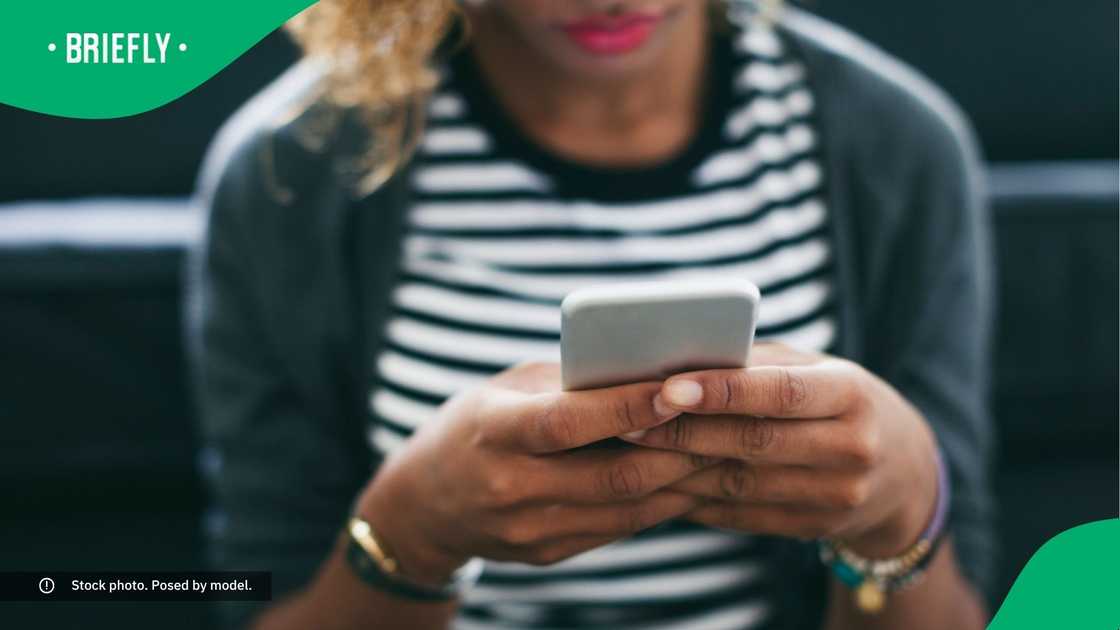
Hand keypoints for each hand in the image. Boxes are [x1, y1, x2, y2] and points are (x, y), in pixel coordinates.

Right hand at [356, 362, 714, 584]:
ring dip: (681, 480)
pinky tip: (687, 479)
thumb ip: (567, 384)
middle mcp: (511, 487)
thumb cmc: (473, 427)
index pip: (569, 422)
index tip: (679, 386)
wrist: (423, 505)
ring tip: (724, 450)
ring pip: (625, 508)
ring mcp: (529, 529)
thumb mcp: (506, 390)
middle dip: (679, 448)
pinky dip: (657, 503)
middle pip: (613, 473)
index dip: (627, 407)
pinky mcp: (547, 552)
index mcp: (495, 433)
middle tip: (729, 422)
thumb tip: (645, 369)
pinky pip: (617, 529)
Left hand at [621, 343, 939, 557]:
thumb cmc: (839, 400)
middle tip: (627, 420)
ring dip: (680, 468)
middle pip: (753, 443)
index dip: (722, 391)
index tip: (667, 386)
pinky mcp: (815, 527)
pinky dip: (697, 500)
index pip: (781, 392)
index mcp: (851, 394)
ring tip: (632, 448)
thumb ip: (758, 362)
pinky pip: (743, 515)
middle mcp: (851, 447)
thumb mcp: (817, 369)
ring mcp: (837, 495)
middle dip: (684, 432)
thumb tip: (680, 354)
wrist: (903, 471)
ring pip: (741, 484)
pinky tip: (659, 481)